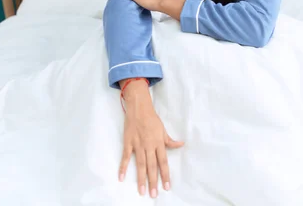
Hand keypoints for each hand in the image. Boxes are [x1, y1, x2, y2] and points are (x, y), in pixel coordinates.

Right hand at [118, 79, 183, 197]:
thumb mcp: (163, 129)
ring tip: (142, 191)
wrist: (139, 108)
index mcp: (158, 143)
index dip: (165, 175)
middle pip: (151, 166)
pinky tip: (121, 177)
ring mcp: (137, 145)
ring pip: (140, 164)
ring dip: (141, 178)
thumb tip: (180, 145)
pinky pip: (125, 157)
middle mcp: (149, 146)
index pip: (163, 162)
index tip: (166, 187)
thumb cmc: (152, 119)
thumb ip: (169, 140)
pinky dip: (122, 167)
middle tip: (154, 194)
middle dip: (153, 181)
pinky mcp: (128, 142)